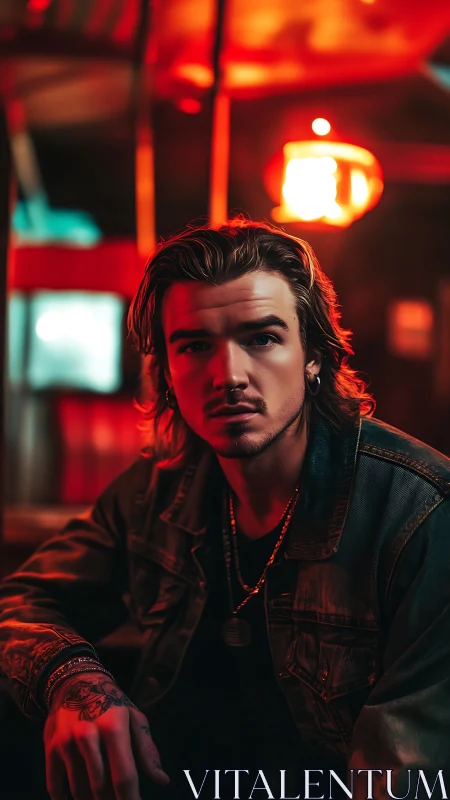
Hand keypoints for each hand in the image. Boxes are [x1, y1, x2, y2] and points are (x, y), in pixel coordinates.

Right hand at [43, 671, 169, 799]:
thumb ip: (147, 750)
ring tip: (101, 799)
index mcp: (113, 727)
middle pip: (100, 788)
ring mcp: (66, 743)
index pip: (123, 776)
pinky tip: (76, 799)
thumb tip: (162, 780)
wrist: (75, 682)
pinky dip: (66, 799)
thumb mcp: (134, 717)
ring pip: (79, 790)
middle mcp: (87, 735)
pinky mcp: (50, 749)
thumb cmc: (111, 703)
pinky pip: (55, 787)